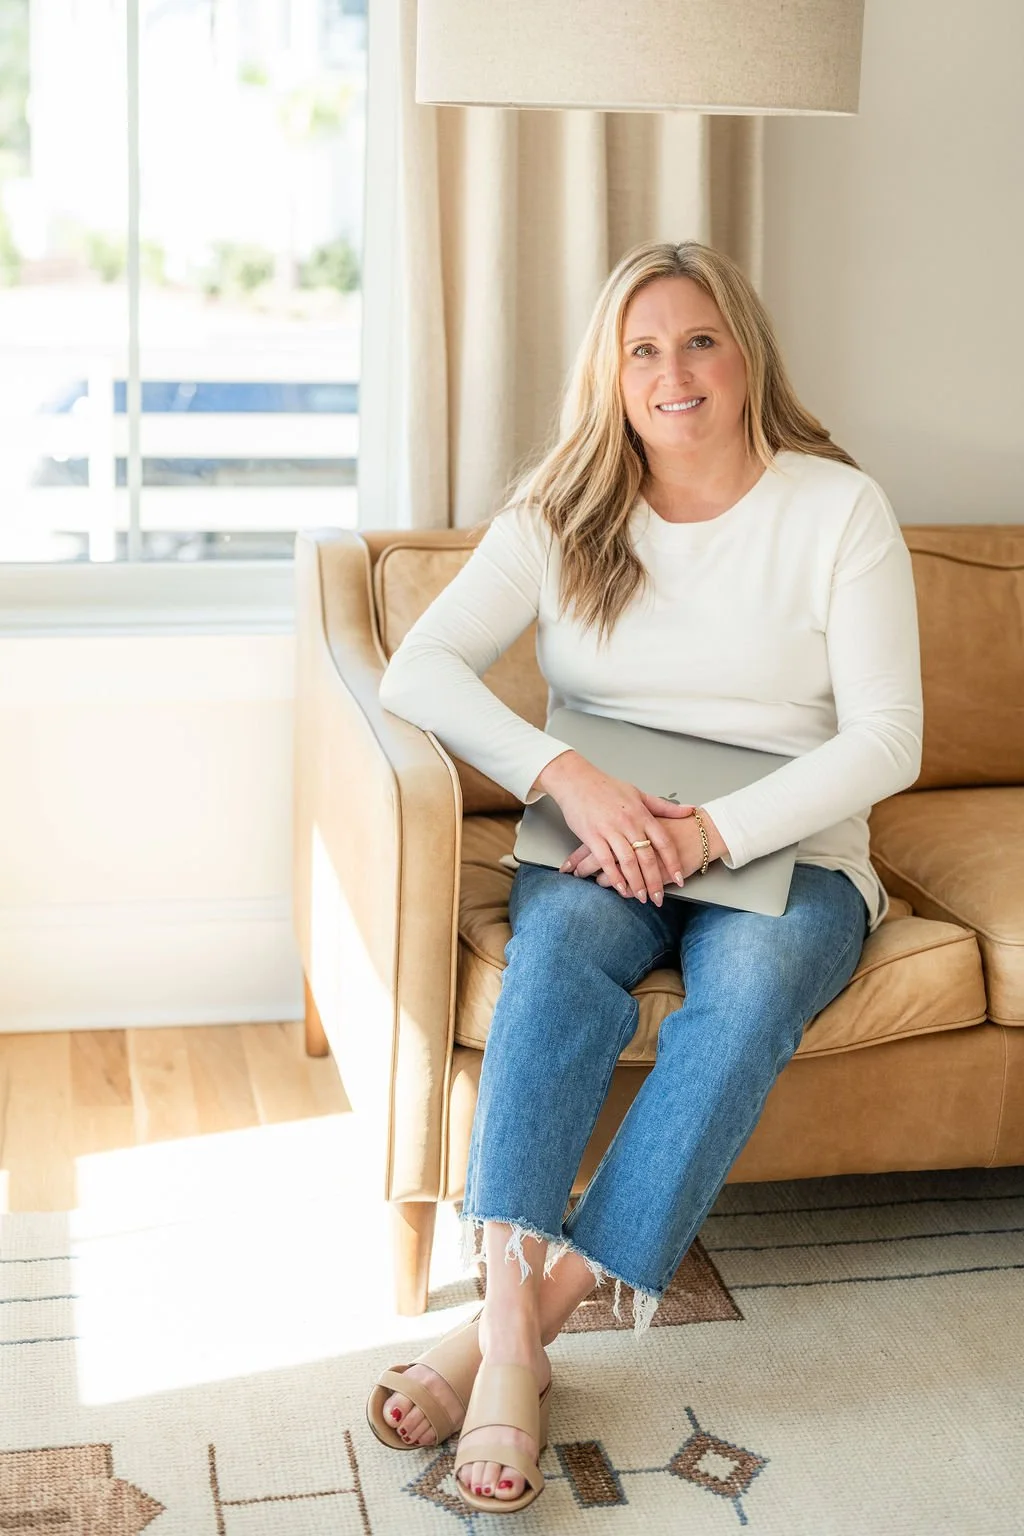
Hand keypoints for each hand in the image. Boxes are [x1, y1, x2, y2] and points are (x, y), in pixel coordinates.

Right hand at [531, 749, 694, 903]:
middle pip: (647, 858)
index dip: (673, 863)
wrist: (577, 780)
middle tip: (659, 898)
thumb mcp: (639, 794)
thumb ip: (664, 807)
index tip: (679, 879)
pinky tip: (620, 888)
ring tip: (641, 897)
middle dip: (655, 882)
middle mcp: (629, 823)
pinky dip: (615, 877)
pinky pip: (607, 861)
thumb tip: (690, 810)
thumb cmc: (606, 787)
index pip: (664, 843)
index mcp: (642, 814)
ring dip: (636, 884)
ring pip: (628, 863)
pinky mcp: (593, 836)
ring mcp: (610, 830)